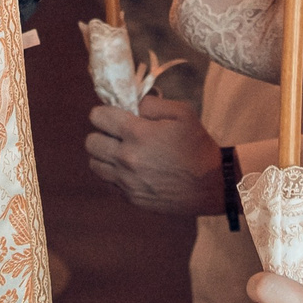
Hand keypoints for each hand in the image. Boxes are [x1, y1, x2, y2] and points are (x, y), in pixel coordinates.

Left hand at [85, 95, 224, 213]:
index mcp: (137, 134)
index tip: (114, 115)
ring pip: (94, 164)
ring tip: (120, 152)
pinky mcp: (131, 198)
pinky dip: (114, 174)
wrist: (211, 185)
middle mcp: (126, 158)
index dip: (104, 112)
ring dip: (104, 155)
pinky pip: (108, 182)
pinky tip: (131, 170)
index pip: (98, 117)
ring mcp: (127, 181)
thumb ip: (152, 104)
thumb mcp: (182, 113)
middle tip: (116, 134)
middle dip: (101, 133)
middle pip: (91, 142)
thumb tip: (132, 105)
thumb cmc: (197, 145)